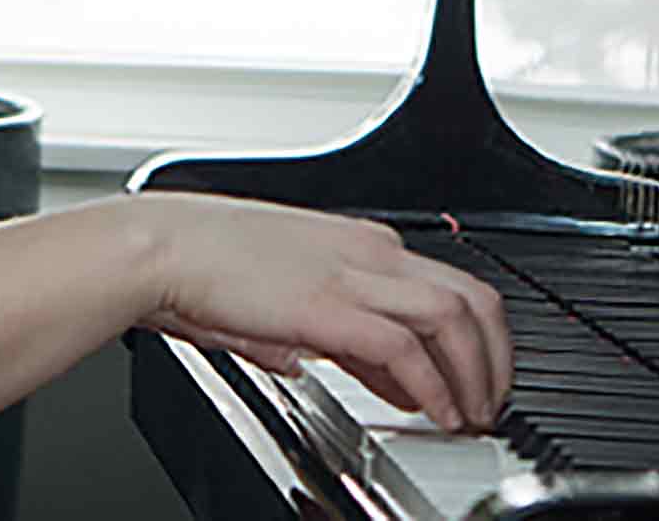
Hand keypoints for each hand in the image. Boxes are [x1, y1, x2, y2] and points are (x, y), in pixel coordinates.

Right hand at [128, 193, 511, 432]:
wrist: (161, 247)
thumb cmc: (201, 263)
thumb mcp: (276, 294)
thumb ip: (310, 327)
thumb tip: (318, 360)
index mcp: (357, 243)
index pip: (441, 287)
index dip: (465, 341)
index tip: (461, 380)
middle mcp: (369, 252)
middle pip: (472, 295)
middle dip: (497, 355)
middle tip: (491, 400)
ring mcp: (353, 276)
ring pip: (457, 317)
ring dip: (477, 373)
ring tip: (473, 415)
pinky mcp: (330, 308)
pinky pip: (407, 348)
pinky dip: (433, 385)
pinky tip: (434, 413)